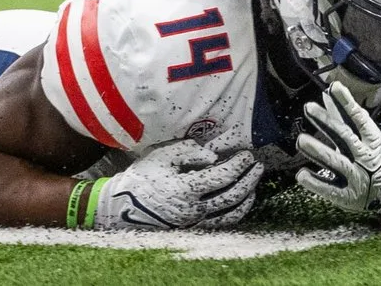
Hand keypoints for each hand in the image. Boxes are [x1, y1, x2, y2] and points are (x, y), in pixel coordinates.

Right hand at [88, 138, 262, 230]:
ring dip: (247, 197)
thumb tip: (214, 157)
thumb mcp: (163, 155)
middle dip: (249, 179)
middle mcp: (192, 209)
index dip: (239, 165)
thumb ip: (190, 152)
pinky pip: (221, 224)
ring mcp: (193, 222)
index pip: (223, 177)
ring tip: (254, 183)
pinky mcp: (192, 228)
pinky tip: (242, 202)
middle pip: (232, 195)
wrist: (123, 206)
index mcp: (186, 189)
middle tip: (258, 165)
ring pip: (230, 214)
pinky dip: (236, 213)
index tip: (247, 155)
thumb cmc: (143, 177)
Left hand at [293, 83, 380, 217]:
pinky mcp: (345, 194)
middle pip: (345, 137)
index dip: (346, 103)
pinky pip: (329, 188)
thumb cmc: (369, 155)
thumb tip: (328, 93)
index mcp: (370, 138)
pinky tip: (301, 174)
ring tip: (301, 140)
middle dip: (327, 122)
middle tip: (309, 107)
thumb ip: (344, 116)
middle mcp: (364, 155)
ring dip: (319, 151)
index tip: (334, 87)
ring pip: (336, 162)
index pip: (358, 117)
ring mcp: (355, 175)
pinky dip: (316, 182)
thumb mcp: (362, 135)